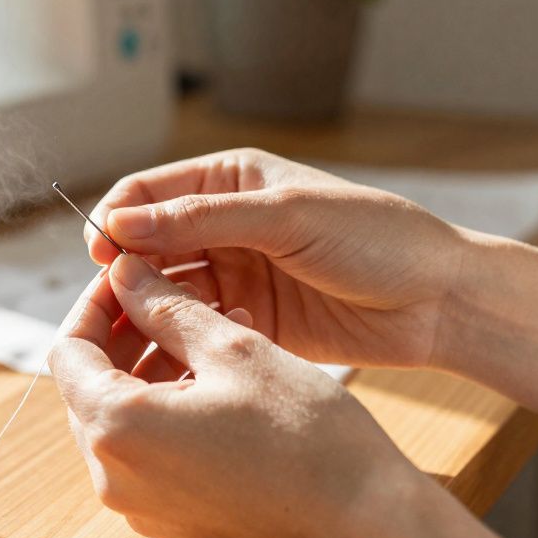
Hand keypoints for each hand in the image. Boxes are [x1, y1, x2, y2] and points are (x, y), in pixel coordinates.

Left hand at [49, 254, 433, 537]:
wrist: (368, 529)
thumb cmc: (307, 436)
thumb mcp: (234, 349)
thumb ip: (167, 307)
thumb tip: (124, 272)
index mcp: (116, 430)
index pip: (67, 350)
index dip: (94, 302)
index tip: (129, 273)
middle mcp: (114, 477)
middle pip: (90, 386)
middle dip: (125, 332)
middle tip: (171, 293)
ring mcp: (142, 506)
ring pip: (123, 417)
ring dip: (153, 366)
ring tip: (211, 327)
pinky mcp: (173, 519)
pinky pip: (151, 451)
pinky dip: (171, 406)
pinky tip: (222, 376)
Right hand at [86, 149, 468, 369]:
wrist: (438, 301)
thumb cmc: (376, 239)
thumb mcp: (286, 217)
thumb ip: (202, 219)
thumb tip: (121, 220)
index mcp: (230, 181)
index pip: (148, 193)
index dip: (117, 220)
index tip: (99, 255)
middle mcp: (225, 225)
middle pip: (149, 247)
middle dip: (124, 273)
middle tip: (107, 308)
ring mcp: (237, 275)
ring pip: (167, 292)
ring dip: (147, 311)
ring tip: (134, 338)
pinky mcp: (250, 322)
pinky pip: (197, 329)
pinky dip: (180, 340)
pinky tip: (177, 355)